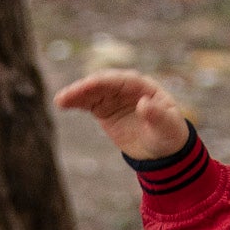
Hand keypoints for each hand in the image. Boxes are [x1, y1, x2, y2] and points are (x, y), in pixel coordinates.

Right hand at [53, 70, 191, 161]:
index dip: (105, 81)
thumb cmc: (169, 135)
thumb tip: (143, 104)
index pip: (121, 80)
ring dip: (76, 94)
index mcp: (143, 86)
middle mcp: (126, 88)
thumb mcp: (167, 127)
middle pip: (103, 83)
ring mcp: (113, 97)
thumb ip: (157, 115)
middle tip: (69, 95)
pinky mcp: (104, 109)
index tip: (89, 85)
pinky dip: (75, 102)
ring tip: (60, 101)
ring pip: (92, 91)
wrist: (161, 149)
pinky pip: (87, 103)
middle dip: (86, 87)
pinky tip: (62, 104)